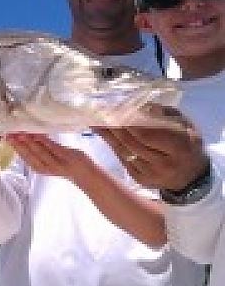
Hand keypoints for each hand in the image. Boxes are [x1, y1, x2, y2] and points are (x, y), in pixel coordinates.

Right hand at [5, 133, 93, 182]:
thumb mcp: (50, 160)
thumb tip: (27, 136)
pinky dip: (44, 140)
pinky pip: (53, 148)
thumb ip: (40, 150)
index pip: (25, 157)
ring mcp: (57, 163)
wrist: (87, 174)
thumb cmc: (67, 164)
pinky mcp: (67, 156)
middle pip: (29, 155)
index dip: (15, 148)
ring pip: (39, 152)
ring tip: (20, 133)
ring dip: (29, 142)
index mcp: (40, 168)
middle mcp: (46, 168)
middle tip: (9, 134)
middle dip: (18, 145)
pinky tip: (37, 134)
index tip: (7, 137)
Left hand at [94, 104, 209, 190]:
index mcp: (179, 149)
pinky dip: (112, 144)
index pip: (148, 135)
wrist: (190, 176)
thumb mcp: (185, 126)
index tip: (116, 111)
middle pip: (132, 143)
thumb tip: (142, 106)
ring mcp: (150, 174)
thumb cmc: (187, 144)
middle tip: (100, 113)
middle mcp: (164, 164)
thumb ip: (165, 115)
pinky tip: (103, 133)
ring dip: (108, 135)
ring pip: (124, 151)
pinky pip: (122, 158)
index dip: (130, 124)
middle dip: (114, 127)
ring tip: (95, 121)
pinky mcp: (139, 179)